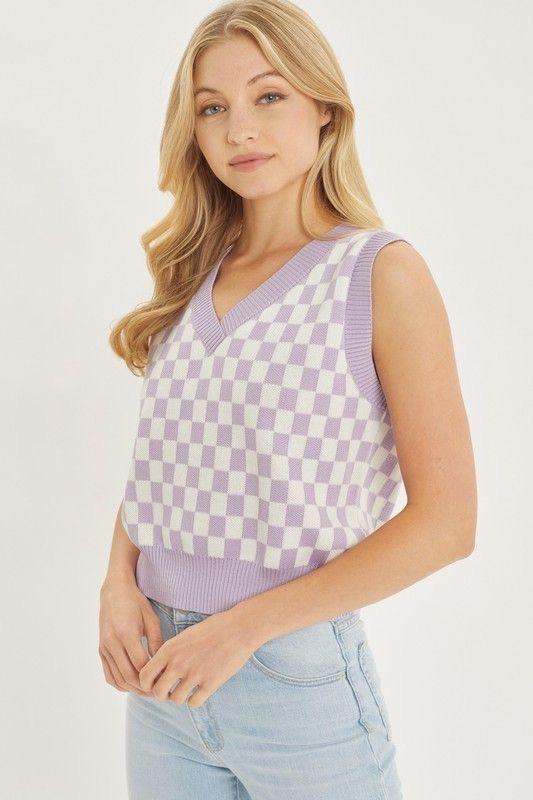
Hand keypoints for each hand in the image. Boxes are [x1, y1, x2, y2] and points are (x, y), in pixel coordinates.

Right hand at [99, 578, 163, 696]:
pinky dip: (121, 684)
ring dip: (133, 689)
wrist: (114, 592)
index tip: (165, 681)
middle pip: (128, 676)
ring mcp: (104, 648)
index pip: (140, 665)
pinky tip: (133, 685)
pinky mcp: (101, 650)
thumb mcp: (151, 618)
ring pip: (118, 679)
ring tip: (149, 691)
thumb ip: (157, 642)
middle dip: (144, 688)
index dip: (153, 677)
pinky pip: (109, 675)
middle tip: (159, 692)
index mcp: (126, 633)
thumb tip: (163, 664)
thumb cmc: (136, 603)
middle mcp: (112, 643)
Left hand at [138, 607, 256, 707]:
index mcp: (169, 649)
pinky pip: (194, 703)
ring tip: (188, 689)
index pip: (144, 676)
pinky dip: (195, 700)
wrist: (239, 628)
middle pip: (158, 693)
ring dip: (180, 697)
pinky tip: (200, 690)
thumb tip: (159, 671)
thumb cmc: (212, 629)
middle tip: (171, 690)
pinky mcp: (211, 683)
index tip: (156, 683)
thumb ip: (170, 653)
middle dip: (163, 694)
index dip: (147, 684)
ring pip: (175, 700)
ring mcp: (195, 674)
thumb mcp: (185, 636)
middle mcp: (178, 663)